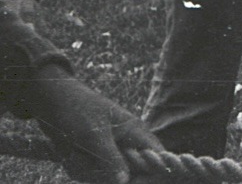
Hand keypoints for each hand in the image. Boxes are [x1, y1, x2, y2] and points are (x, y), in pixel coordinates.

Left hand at [30, 73, 162, 183]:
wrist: (50, 102)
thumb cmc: (77, 111)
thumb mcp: (94, 136)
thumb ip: (111, 160)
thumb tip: (125, 182)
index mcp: (134, 131)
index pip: (155, 155)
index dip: (150, 171)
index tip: (131, 181)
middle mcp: (124, 142)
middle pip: (125, 172)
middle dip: (101, 172)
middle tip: (85, 158)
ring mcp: (108, 150)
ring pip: (104, 175)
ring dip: (85, 169)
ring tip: (73, 151)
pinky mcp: (93, 155)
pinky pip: (89, 172)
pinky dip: (77, 166)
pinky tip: (69, 153)